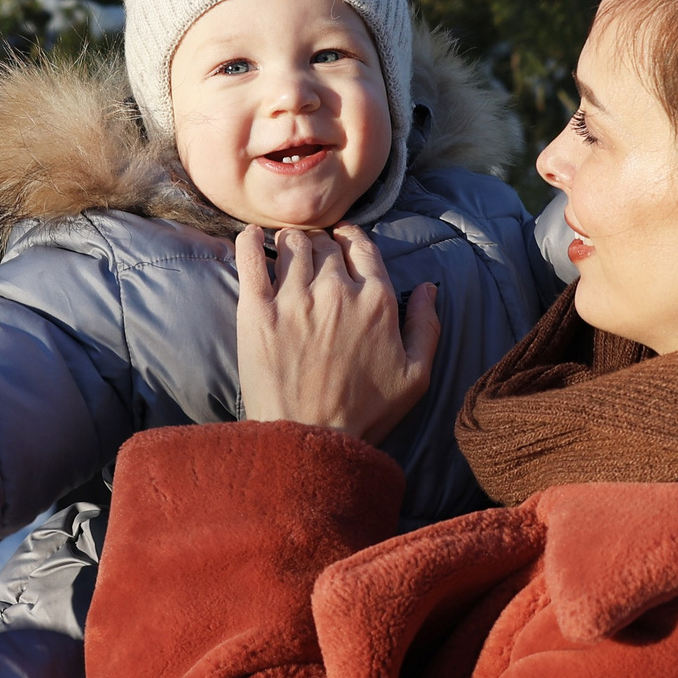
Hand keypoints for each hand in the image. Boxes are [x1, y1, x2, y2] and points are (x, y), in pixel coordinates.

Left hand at [235, 224, 440, 442]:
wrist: (311, 441)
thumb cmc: (365, 413)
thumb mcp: (415, 375)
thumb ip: (426, 326)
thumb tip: (428, 288)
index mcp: (377, 300)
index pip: (362, 247)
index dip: (350, 238)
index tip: (341, 240)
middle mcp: (337, 291)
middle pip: (325, 244)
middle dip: (321, 244)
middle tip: (312, 255)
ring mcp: (294, 298)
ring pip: (292, 244)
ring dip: (291, 241)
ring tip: (285, 249)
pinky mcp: (257, 311)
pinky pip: (250, 258)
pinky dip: (249, 240)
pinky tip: (250, 236)